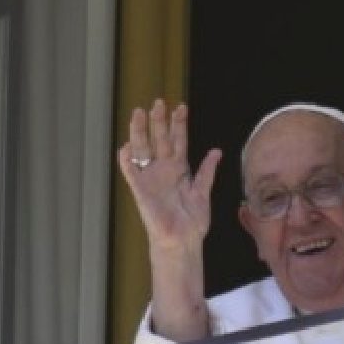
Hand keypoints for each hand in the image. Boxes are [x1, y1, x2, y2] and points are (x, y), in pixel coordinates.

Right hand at [118, 99, 223, 254]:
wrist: (183, 240)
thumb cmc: (192, 221)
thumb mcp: (203, 192)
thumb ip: (207, 171)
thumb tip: (216, 151)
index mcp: (179, 169)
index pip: (178, 141)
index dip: (179, 124)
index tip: (181, 107)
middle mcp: (163, 171)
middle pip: (159, 140)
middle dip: (159, 121)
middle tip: (159, 102)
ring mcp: (150, 179)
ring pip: (144, 150)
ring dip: (140, 132)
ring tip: (139, 114)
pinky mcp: (140, 191)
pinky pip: (131, 173)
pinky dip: (127, 161)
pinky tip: (126, 147)